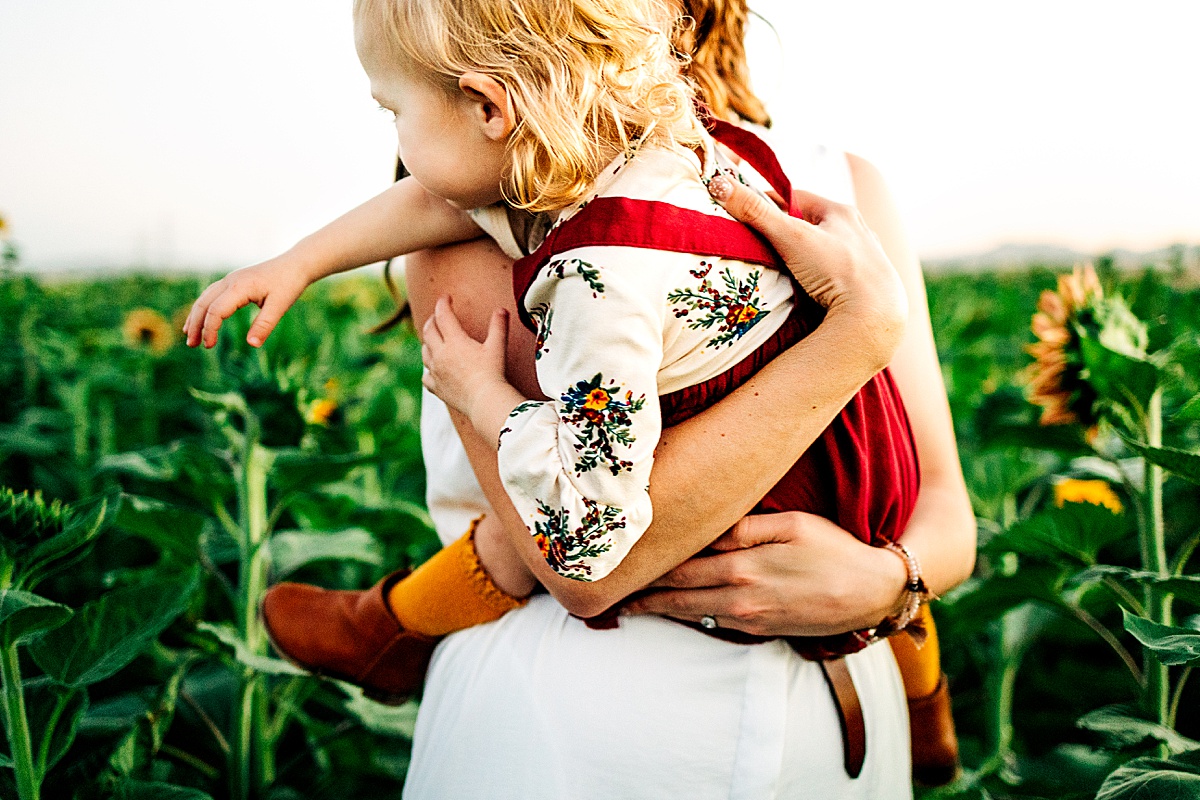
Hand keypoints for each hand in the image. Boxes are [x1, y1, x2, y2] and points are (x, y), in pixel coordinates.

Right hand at [183, 255, 312, 347]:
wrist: (295, 264)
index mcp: (239, 287)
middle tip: (191, 345)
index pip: (216, 310)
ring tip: (191, 337)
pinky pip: (211, 295)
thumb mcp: (280, 306)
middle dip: (195, 325)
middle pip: (203, 304)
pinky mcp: (233, 282)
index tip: (209, 346)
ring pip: (204, 299)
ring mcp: (230, 280)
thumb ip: (265, 325)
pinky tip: (201, 320)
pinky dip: (203, 309)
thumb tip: (252, 345)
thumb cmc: (289, 284)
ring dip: (196, 318)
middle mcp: (229, 281)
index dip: (210, 330)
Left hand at [422, 297, 522, 438]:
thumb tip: (501, 309)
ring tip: (434, 340)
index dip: (443, 303)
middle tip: (438, 315)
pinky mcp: (437, 387)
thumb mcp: (497, 346)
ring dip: (428, 343)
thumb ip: (499, 326)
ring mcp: (436, 371)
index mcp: (454, 341)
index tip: (446, 297)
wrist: (484, 401)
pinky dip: (428, 370)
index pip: (443, 315)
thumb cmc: (493, 373)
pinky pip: (426, 376)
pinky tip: (433, 370)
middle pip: (428, 331)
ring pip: (424, 352)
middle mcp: (440, 354)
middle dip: (432, 320)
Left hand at [622, 511, 907, 637]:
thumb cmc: (834, 550)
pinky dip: (686, 616)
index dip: (643, 570)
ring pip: (689, 615)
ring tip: (626, 605)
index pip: (676, 569)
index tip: (614, 567)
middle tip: (604, 594)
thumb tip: (702, 529)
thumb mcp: (792, 525)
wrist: (872, 593)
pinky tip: (672, 609)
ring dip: (657, 610)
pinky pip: (711, 624)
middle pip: (674, 599)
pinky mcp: (759, 630)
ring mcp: (747, 620)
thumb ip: (743, 528)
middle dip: (639, 597)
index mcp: (740, 569)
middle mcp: (737, 600)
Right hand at [707, 175, 908, 368]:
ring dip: (804, 254)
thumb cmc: (837, 271)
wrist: (875, 316)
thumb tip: (719, 183)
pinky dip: (820, 275)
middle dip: (785, 230)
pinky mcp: (865, 285)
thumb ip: (756, 213)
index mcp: (841, 212)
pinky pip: (836, 272)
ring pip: (825, 248)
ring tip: (781, 267)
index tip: (744, 212)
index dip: (768, 203)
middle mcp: (857, 230)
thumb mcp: (791, 238)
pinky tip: (810, 287)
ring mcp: (864, 258)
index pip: (796, 198)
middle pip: (810, 223)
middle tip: (759, 242)